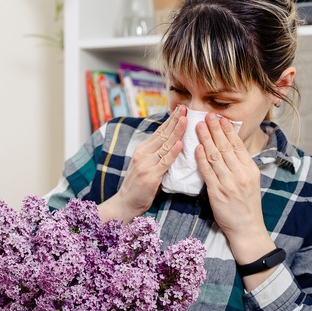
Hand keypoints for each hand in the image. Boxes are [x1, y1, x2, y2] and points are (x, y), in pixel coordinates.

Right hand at [99, 106, 186, 222]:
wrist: (126, 203)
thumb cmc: (139, 186)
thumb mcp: (146, 165)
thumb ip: (156, 155)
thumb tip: (173, 144)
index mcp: (142, 149)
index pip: (159, 131)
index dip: (171, 120)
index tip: (181, 109)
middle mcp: (143, 153)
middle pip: (163, 134)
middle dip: (175, 120)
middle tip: (185, 108)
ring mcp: (146, 164)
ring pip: (165, 145)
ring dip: (176, 131)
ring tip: (185, 120)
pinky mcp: (151, 176)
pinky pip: (165, 162)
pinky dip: (173, 152)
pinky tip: (180, 143)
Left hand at [195, 114, 270, 256]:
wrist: (247, 228)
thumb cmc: (247, 204)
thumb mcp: (250, 181)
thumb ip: (241, 165)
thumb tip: (231, 147)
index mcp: (250, 170)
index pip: (238, 145)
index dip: (228, 130)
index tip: (221, 118)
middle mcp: (240, 174)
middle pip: (226, 147)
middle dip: (215, 129)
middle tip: (207, 115)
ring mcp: (229, 183)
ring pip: (215, 156)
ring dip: (206, 139)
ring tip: (198, 126)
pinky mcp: (217, 193)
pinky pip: (207, 172)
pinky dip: (201, 158)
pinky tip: (196, 148)